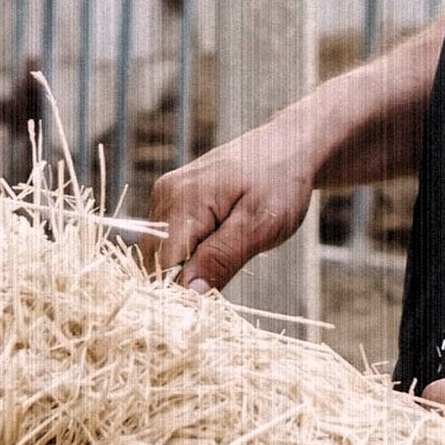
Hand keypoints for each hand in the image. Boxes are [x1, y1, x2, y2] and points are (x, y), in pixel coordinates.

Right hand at [147, 116, 318, 291]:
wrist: (289, 147)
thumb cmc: (281, 184)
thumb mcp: (260, 226)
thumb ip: (221, 258)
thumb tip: (188, 293)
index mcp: (182, 201)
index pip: (160, 265)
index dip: (183, 289)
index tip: (214, 297)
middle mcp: (165, 196)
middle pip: (156, 261)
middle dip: (186, 278)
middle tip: (231, 267)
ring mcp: (166, 196)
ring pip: (163, 253)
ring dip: (191, 264)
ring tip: (231, 247)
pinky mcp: (173, 199)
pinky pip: (172, 239)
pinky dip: (194, 250)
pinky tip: (223, 239)